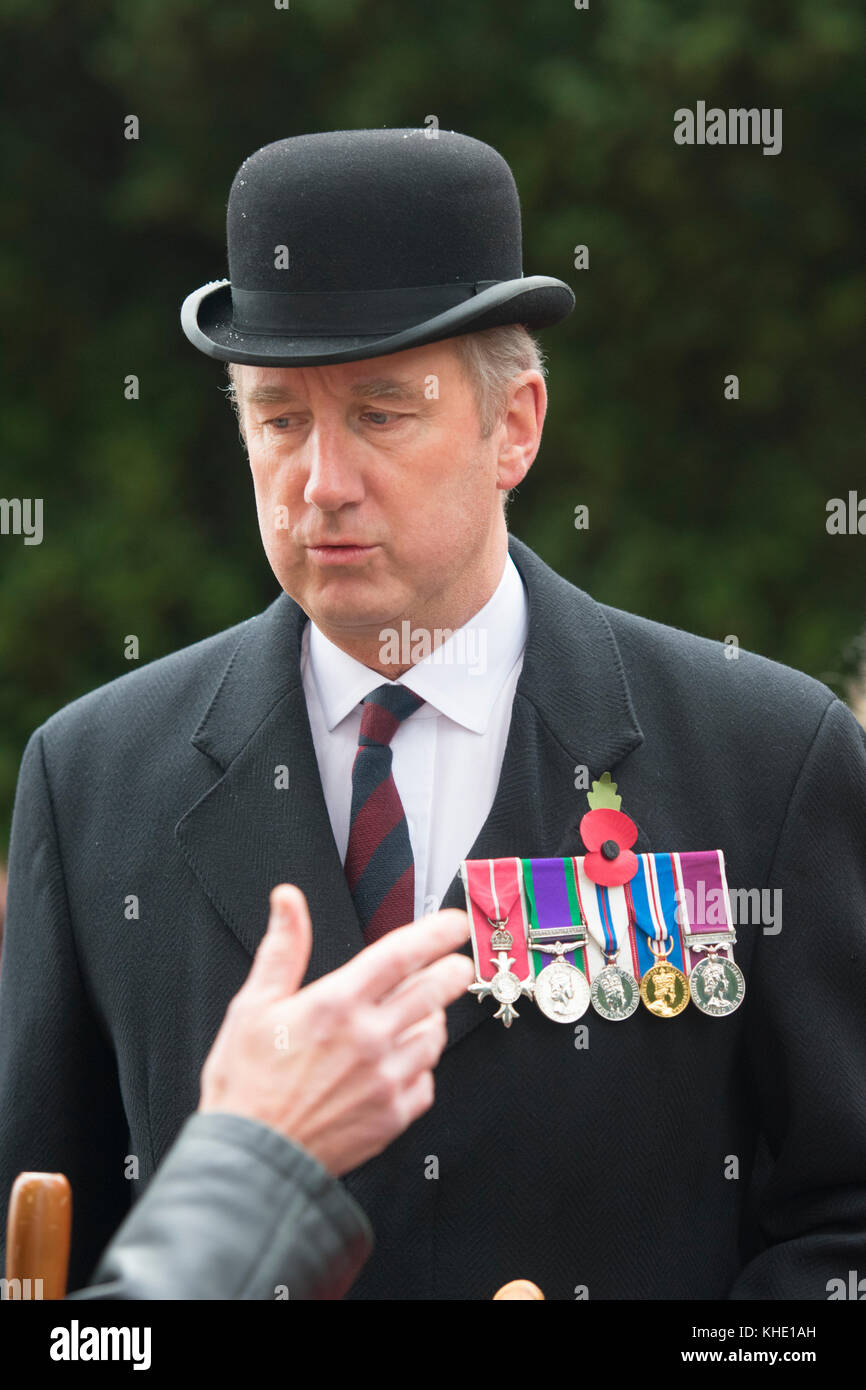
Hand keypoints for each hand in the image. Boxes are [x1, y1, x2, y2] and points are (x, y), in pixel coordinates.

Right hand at [198, 884, 474, 1175]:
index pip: (401, 954)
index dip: (436, 932)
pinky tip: (399, 1062)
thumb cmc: (246, 1085)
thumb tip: (288, 900)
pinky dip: (420, 1066)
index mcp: (336, 1004)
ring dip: (433, 1018)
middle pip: (434, 990)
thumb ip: (282, 949)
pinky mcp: (393, 1116)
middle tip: (453, 964)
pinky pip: (426, 1081)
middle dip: (452, 970)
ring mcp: (386, 1079)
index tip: (453, 923)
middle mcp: (369, 1039)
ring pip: (434, 1035)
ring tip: (416, 1015)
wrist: (251, 1159)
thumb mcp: (252, 1006)